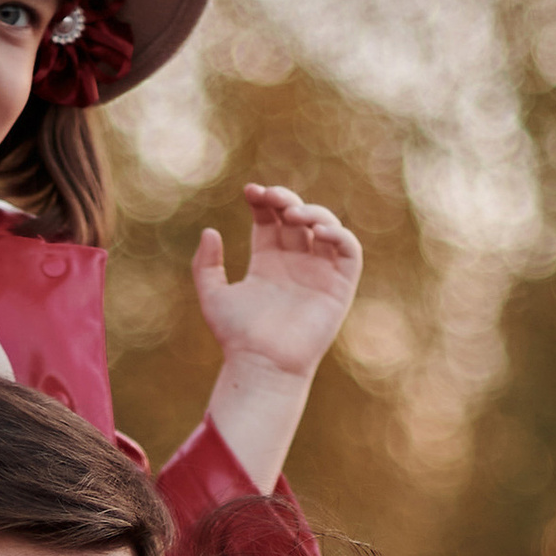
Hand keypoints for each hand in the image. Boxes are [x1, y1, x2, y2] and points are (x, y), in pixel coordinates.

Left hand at [193, 184, 363, 491]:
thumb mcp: (213, 295)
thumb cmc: (237, 336)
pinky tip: (319, 231)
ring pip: (326, 227)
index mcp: (268, 262)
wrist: (262, 364)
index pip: (270, 220)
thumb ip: (206, 265)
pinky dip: (340, 235)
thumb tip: (209, 231)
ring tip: (292, 213)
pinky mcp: (340, 286)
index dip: (264, 201)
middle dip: (285, 200)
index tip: (249, 191)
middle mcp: (295, 264)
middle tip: (270, 196)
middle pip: (297, 218)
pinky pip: (349, 252)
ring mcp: (319, 273)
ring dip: (313, 212)